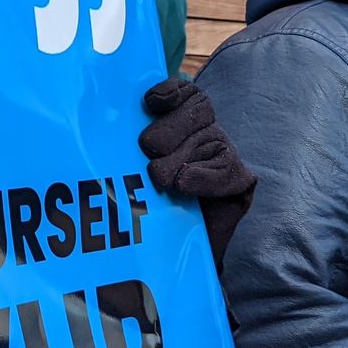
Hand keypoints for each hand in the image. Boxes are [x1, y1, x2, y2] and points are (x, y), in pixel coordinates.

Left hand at [140, 78, 256, 270]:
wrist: (173, 257)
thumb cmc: (145, 211)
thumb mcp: (131, 173)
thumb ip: (127, 147)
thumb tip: (106, 123)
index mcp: (181, 124)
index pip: (185, 92)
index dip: (171, 90)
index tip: (150, 102)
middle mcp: (205, 134)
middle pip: (197, 109)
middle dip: (170, 128)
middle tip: (148, 151)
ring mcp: (224, 156)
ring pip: (209, 137)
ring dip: (181, 156)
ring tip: (161, 178)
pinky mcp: (240, 182)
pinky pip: (227, 168)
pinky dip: (202, 177)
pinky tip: (185, 184)